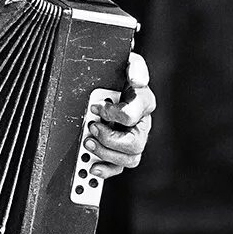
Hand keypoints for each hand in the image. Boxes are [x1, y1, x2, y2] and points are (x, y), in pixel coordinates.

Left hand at [83, 51, 154, 178]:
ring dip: (106, 154)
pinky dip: (106, 170)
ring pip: (129, 159)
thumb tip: (137, 81)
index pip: (131, 116)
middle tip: (90, 128)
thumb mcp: (128, 62)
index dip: (111, 114)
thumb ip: (135, 67)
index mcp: (144, 103)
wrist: (114, 81)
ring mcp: (134, 140)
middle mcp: (142, 125)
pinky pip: (119, 168)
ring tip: (88, 144)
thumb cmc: (121, 73)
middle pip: (134, 144)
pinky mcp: (123, 150)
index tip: (95, 108)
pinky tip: (93, 167)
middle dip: (109, 139)